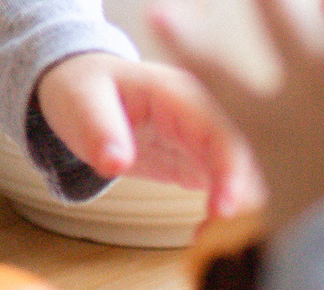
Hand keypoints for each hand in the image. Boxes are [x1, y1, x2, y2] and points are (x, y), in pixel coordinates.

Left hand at [33, 51, 261, 219]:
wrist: (80, 86)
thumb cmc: (82, 87)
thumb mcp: (81, 101)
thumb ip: (99, 129)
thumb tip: (115, 162)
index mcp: (179, 92)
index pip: (219, 130)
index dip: (230, 169)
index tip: (225, 210)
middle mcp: (201, 112)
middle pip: (242, 155)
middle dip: (243, 193)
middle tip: (219, 232)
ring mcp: (202, 136)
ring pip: (240, 172)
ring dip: (236, 205)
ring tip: (209, 237)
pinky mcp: (197, 158)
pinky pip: (222, 184)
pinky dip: (221, 209)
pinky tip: (204, 232)